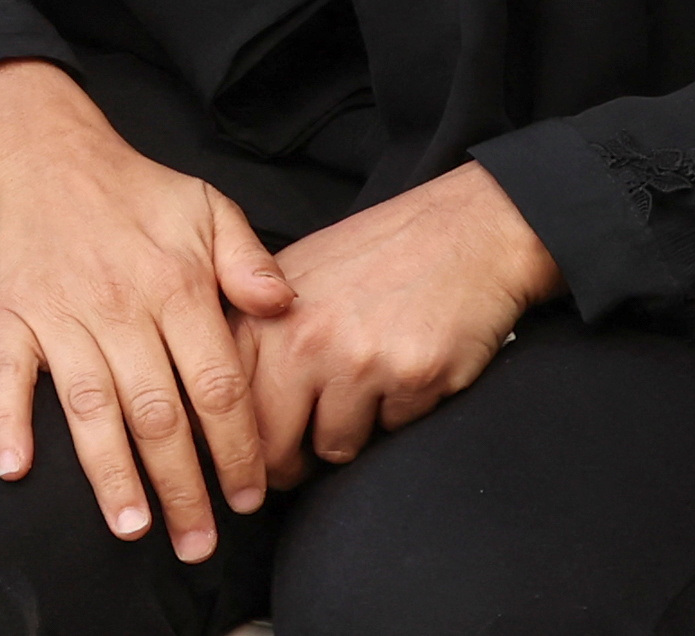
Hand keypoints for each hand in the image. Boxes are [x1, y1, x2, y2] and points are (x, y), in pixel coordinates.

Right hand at [0, 62, 293, 558]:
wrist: (46, 157)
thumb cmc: (135, 192)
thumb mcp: (208, 207)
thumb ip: (249, 260)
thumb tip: (285, 305)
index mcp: (176, 286)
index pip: (216, 384)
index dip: (236, 446)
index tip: (249, 496)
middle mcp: (120, 308)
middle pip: (158, 414)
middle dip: (182, 486)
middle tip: (199, 543)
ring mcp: (61, 317)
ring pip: (90, 409)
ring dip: (110, 473)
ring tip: (132, 527)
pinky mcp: (11, 320)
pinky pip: (6, 378)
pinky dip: (7, 422)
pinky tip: (16, 468)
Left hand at [247, 162, 563, 474]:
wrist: (467, 230)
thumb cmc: (381, 254)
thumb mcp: (297, 277)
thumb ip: (258, 336)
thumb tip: (227, 409)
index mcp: (264, 315)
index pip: (228, 409)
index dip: (237, 445)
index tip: (250, 459)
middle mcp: (302, 339)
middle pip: (272, 448)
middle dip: (290, 463)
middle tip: (304, 458)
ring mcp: (357, 360)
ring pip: (335, 447)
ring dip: (352, 431)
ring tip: (369, 384)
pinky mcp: (409, 378)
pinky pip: (391, 431)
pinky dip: (399, 412)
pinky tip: (407, 369)